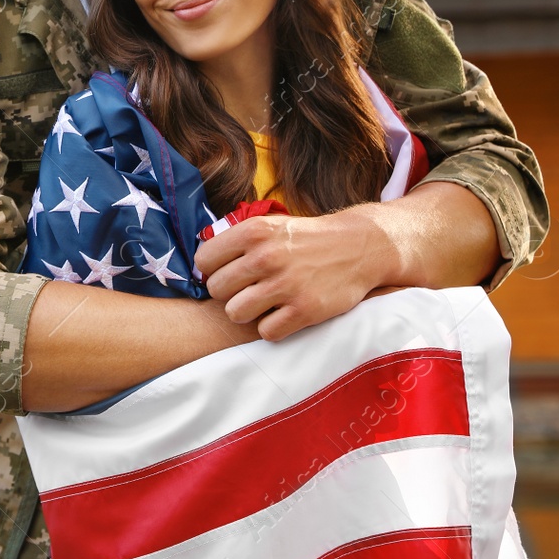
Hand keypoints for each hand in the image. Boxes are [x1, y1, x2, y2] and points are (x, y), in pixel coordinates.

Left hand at [194, 204, 397, 341]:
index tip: (228, 273)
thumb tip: (200, 265)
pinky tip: (283, 314)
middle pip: (216, 289)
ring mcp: (285, 285)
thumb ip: (237, 242)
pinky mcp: (305, 310)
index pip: (204, 260)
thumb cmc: (306, 239)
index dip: (213, 270)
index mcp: (253, 232)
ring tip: (263, 304)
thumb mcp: (270, 226)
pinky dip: (272, 327)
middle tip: (248, 290)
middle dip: (229, 293)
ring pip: (235, 313)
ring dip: (247, 313)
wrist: (359, 247)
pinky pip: (266, 332)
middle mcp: (265, 257)